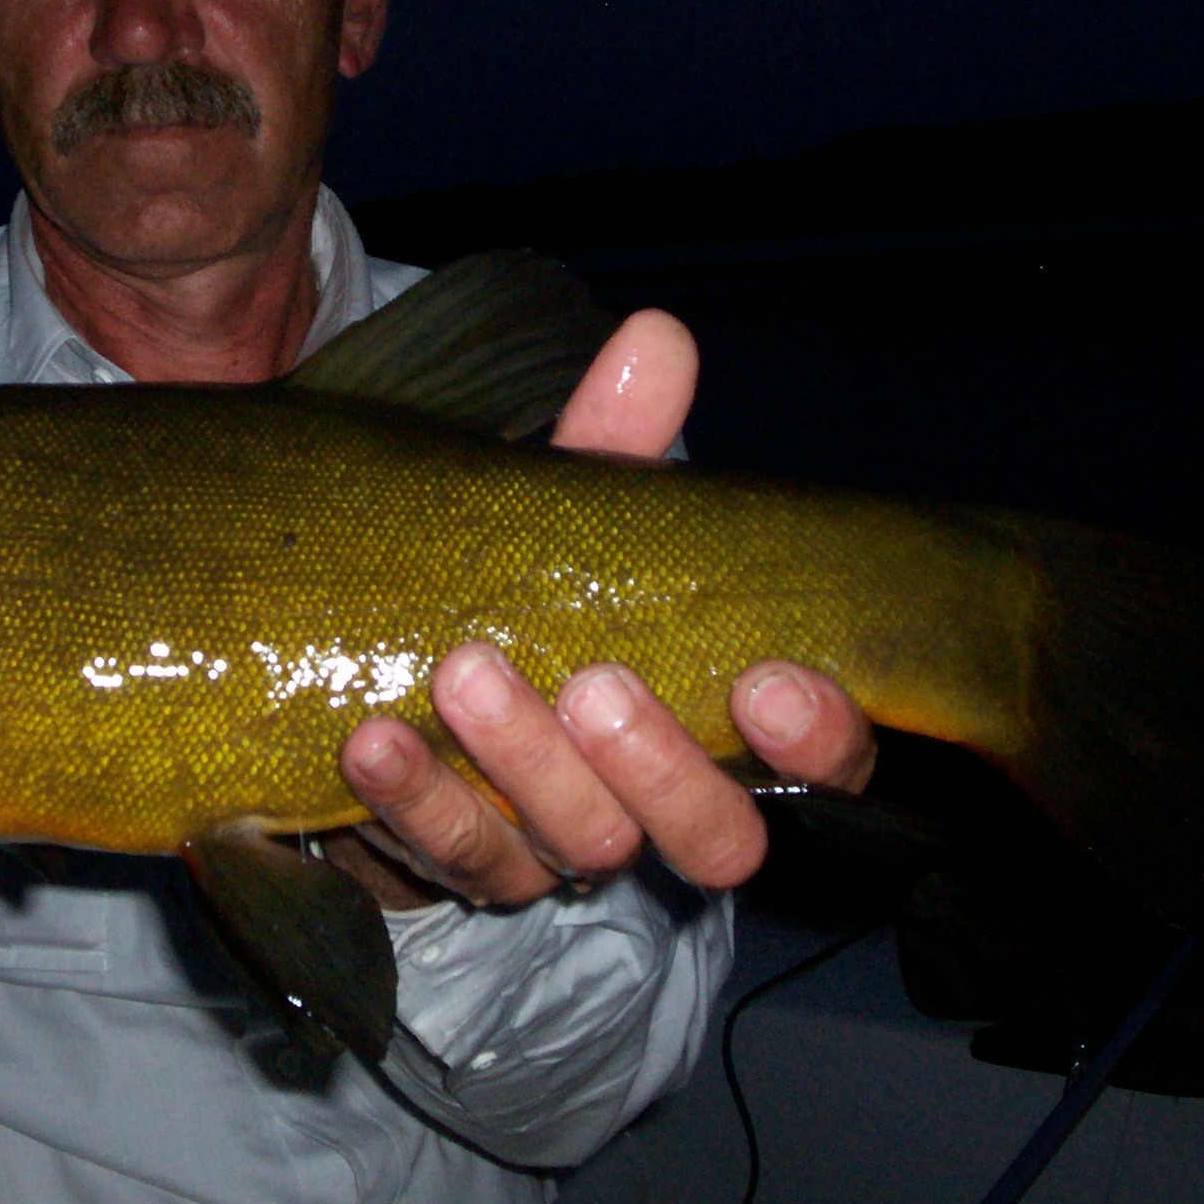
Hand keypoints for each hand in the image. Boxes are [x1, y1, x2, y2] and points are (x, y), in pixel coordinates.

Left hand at [336, 311, 878, 906]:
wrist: (399, 679)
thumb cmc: (531, 593)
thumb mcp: (574, 521)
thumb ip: (619, 445)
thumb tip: (655, 338)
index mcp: (730, 723)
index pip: (828, 762)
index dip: (819, 737)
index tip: (769, 680)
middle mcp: (664, 807)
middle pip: (713, 838)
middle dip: (659, 764)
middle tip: (595, 684)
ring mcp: (567, 847)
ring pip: (583, 846)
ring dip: (525, 764)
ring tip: (466, 670)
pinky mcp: (469, 865)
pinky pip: (454, 857)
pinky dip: (416, 798)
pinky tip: (374, 739)